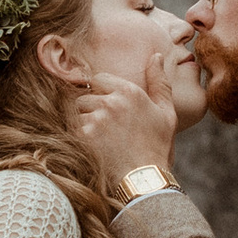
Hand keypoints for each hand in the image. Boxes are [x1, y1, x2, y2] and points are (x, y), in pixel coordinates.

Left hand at [77, 36, 182, 183]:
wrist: (145, 182)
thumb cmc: (157, 148)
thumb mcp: (167, 113)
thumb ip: (159, 82)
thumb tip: (155, 56)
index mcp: (130, 91)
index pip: (98, 79)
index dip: (100, 93)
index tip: (106, 108)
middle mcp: (110, 101)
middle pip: (84, 96)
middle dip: (90, 110)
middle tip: (103, 129)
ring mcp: (95, 118)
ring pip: (76, 112)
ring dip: (82, 123)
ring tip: (98, 141)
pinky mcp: (83, 136)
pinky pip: (71, 129)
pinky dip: (77, 137)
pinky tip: (92, 149)